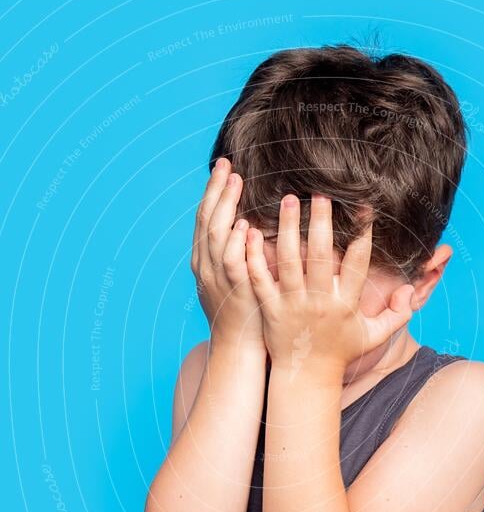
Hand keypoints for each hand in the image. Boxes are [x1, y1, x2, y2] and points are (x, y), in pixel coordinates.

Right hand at [191, 158, 263, 350]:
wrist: (238, 347)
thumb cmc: (246, 311)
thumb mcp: (236, 276)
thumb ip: (239, 251)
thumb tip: (251, 225)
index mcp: (204, 261)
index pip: (205, 218)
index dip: (212, 191)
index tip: (223, 168)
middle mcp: (205, 266)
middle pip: (206, 219)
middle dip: (215, 189)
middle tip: (227, 164)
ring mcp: (217, 278)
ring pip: (216, 235)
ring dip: (226, 206)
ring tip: (235, 182)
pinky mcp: (235, 290)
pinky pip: (232, 262)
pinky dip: (236, 242)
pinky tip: (245, 224)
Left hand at [245, 194, 414, 377]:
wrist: (305, 377)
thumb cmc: (340, 352)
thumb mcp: (373, 337)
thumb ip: (397, 315)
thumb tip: (411, 290)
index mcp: (345, 304)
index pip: (357, 262)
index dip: (363, 234)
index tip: (364, 207)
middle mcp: (319, 302)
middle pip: (320, 256)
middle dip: (321, 222)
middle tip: (319, 193)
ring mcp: (292, 305)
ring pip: (288, 261)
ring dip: (288, 228)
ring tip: (288, 200)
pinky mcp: (269, 309)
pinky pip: (260, 279)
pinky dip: (254, 255)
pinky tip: (252, 230)